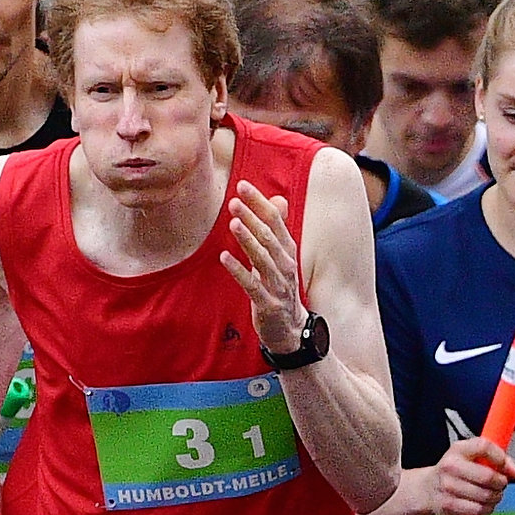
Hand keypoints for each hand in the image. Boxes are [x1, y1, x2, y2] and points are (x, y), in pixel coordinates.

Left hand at [223, 179, 308, 349]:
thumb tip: (278, 199)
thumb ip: (278, 229)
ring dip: (248, 240)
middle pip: (269, 237)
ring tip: (233, 222)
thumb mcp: (282, 257)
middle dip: (252, 218)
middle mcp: (286, 265)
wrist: (291, 329)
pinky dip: (238, 270)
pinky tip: (224, 257)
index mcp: (289, 251)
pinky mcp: (268, 304)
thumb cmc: (280, 288)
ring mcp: (278, 285)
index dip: (260, 202)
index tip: (243, 185)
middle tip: (234, 201)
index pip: (276, 221)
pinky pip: (252, 285)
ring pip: (263, 259)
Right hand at [430, 434, 514, 514]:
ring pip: (485, 496)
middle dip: (501, 483)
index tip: (508, 467)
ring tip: (492, 494)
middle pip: (488, 476)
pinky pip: (477, 510)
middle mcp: (451, 466)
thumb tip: (514, 471)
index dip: (501, 458)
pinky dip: (486, 509)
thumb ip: (496, 458)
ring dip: (495, 497)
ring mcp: (448, 487)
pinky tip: (483, 504)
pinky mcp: (449, 505)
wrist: (428, 488)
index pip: (484, 447)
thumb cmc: (454, 471)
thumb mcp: (471, 455)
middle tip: (501, 484)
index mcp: (459, 449)